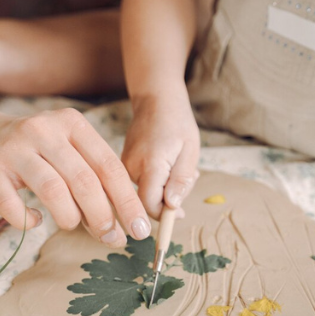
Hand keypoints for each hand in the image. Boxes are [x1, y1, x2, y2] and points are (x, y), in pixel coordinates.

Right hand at [0, 108, 151, 247]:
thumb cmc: (32, 151)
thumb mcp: (65, 151)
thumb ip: (91, 180)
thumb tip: (120, 225)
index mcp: (71, 124)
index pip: (108, 165)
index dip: (127, 200)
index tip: (140, 228)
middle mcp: (44, 130)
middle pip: (84, 180)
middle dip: (103, 216)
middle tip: (112, 238)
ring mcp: (14, 149)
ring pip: (53, 190)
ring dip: (69, 218)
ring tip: (72, 226)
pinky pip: (12, 206)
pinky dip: (28, 220)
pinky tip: (35, 220)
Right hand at [122, 93, 199, 218]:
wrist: (155, 100)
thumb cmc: (177, 122)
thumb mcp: (190, 151)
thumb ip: (181, 180)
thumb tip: (173, 207)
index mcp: (149, 165)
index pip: (149, 205)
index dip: (165, 215)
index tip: (181, 213)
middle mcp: (131, 168)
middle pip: (149, 202)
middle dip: (172, 198)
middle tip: (190, 176)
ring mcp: (125, 167)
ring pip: (148, 194)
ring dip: (168, 188)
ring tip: (179, 165)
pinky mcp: (124, 166)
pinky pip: (144, 184)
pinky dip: (160, 180)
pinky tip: (169, 164)